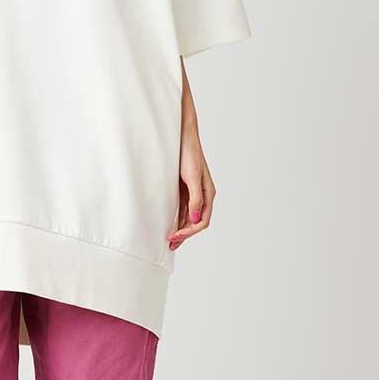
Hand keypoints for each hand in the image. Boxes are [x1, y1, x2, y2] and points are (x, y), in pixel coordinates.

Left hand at [168, 119, 215, 251]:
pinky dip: (177, 218)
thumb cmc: (189, 153)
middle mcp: (202, 195)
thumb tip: (195, 220)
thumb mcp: (192, 177)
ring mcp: (193, 192)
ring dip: (181, 229)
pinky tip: (170, 224)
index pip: (202, 220)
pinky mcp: (184, 188)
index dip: (189, 231)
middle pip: (196, 221)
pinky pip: (182, 208)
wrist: (182, 136)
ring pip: (188, 216)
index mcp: (208, 194)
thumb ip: (195, 199)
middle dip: (184, 234)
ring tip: (170, 240)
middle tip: (170, 244)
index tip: (174, 236)